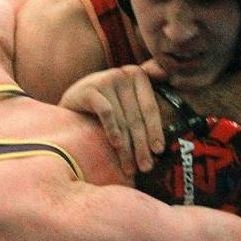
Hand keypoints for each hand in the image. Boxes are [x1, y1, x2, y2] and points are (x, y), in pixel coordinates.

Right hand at [58, 58, 167, 175]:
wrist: (71, 101)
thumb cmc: (104, 105)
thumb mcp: (127, 101)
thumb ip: (146, 107)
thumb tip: (170, 120)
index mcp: (138, 75)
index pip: (150, 108)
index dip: (155, 131)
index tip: (158, 151)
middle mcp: (123, 74)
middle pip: (136, 117)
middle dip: (141, 146)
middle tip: (145, 167)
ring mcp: (105, 79)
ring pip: (122, 120)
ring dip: (126, 147)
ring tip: (130, 167)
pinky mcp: (89, 89)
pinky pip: (106, 112)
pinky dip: (112, 130)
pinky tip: (116, 145)